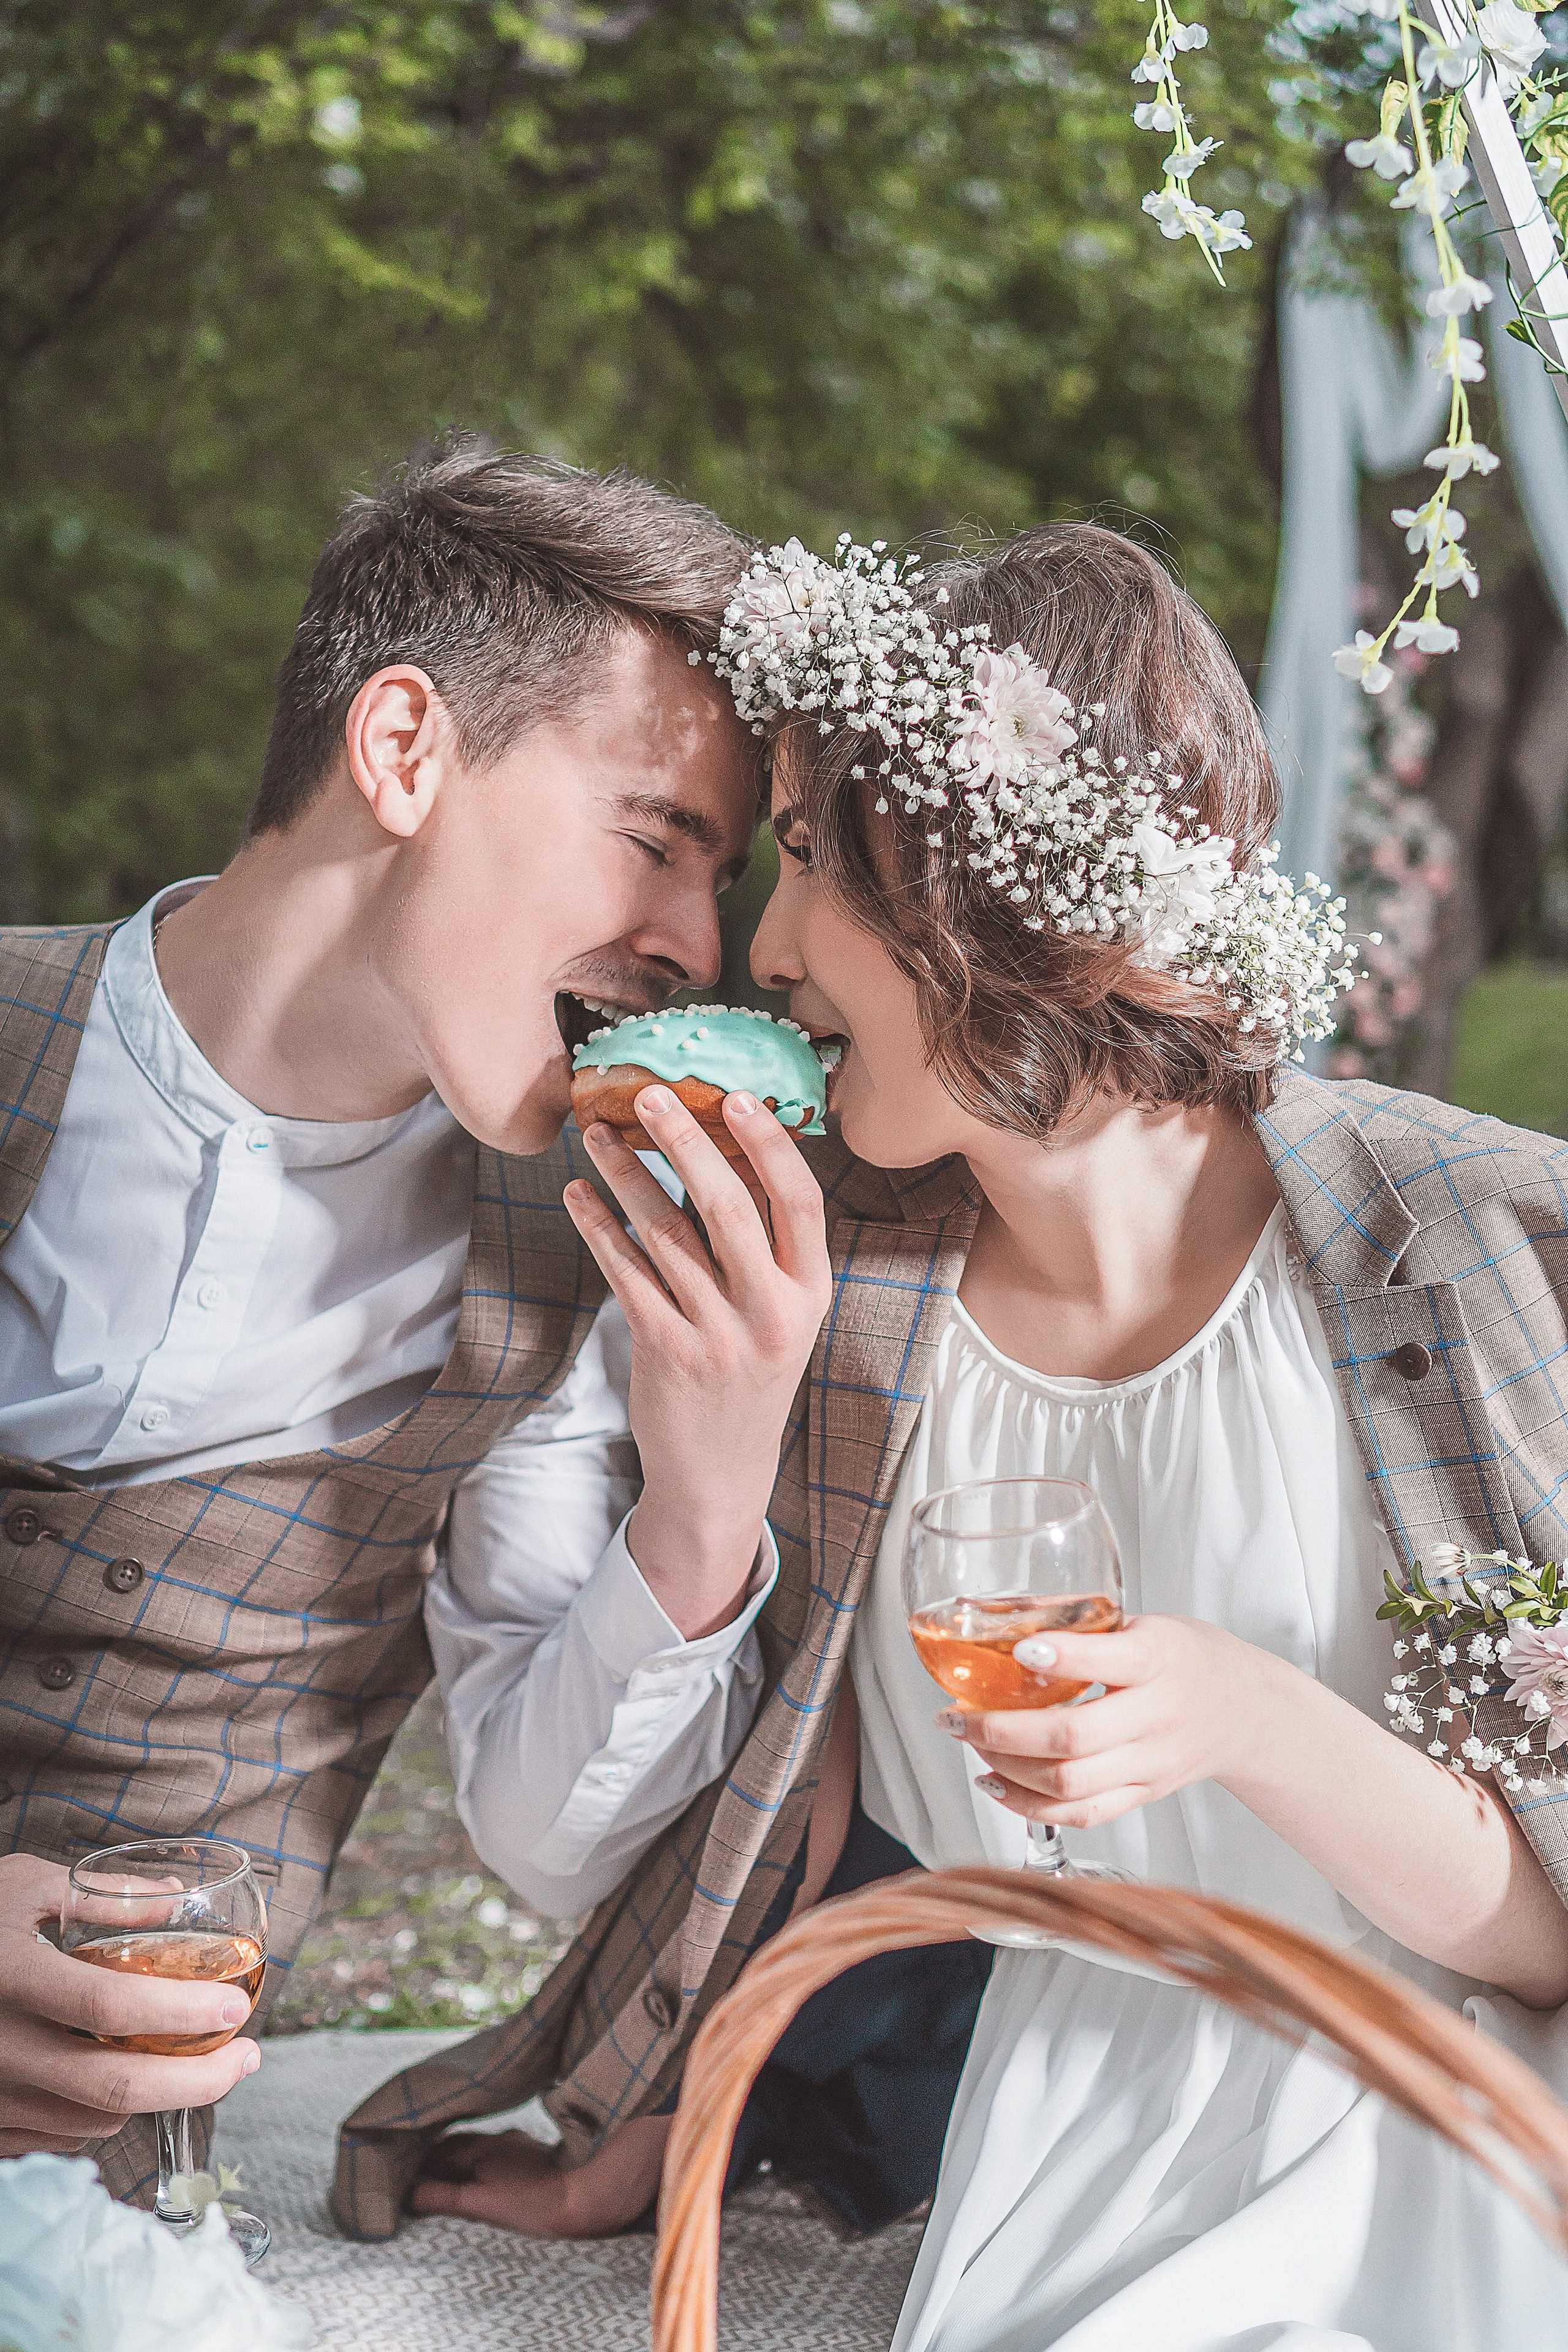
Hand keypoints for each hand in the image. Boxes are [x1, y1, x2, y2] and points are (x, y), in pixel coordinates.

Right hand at [0, 1853, 259, 2157]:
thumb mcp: (23, 1887)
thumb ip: (103, 1896)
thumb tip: (180, 1899)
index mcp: (14, 1979)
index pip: (113, 2009)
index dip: (184, 2013)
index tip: (238, 2005)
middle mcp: (1, 2048)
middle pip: (117, 2089)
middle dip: (200, 2081)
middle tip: (247, 2058)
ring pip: (97, 2119)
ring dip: (159, 2097)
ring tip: (196, 2061)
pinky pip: (62, 2137)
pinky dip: (106, 2115)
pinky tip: (128, 2079)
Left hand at [563, 1085, 830, 1637]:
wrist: (719, 1470)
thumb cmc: (749, 1374)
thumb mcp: (780, 1314)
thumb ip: (764, 1248)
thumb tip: (726, 1153)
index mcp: (810, 1292)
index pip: (799, 1203)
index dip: (769, 1146)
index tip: (734, 1096)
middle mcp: (770, 1311)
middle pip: (726, 1207)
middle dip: (682, 1142)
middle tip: (646, 1094)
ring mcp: (718, 1334)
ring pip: (665, 1234)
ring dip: (624, 1176)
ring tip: (594, 1136)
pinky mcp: (665, 1351)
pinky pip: (626, 1273)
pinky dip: (599, 1227)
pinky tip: (578, 1196)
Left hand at [945, 1615, 1281, 1830]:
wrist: (1245, 1710)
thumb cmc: (1186, 1657)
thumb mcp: (1145, 1623)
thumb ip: (1083, 1626)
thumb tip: (999, 1616)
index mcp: (1160, 1658)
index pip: (1113, 1660)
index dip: (1063, 1656)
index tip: (1018, 1649)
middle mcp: (1158, 1716)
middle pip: (1074, 1737)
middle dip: (1001, 1729)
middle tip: (956, 1714)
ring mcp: (1151, 1763)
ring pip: (1070, 1782)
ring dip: (1006, 1766)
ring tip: (969, 1742)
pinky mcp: (1144, 1794)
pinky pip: (1082, 1814)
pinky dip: (1028, 1805)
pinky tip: (994, 1783)